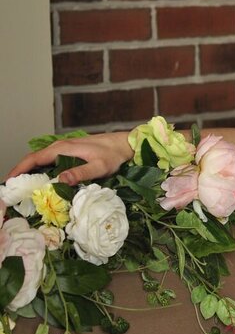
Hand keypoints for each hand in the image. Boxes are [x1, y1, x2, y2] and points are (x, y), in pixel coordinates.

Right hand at [5, 131, 132, 184]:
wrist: (124, 144)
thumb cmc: (113, 155)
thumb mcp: (99, 167)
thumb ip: (81, 173)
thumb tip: (60, 179)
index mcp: (62, 149)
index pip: (34, 158)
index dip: (19, 169)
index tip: (9, 181)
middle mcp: (60, 147)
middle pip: (34, 159)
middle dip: (21, 172)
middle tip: (12, 188)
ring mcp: (65, 149)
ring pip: (41, 160)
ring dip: (30, 171)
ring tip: (22, 186)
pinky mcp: (70, 152)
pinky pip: (50, 161)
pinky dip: (41, 169)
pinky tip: (41, 180)